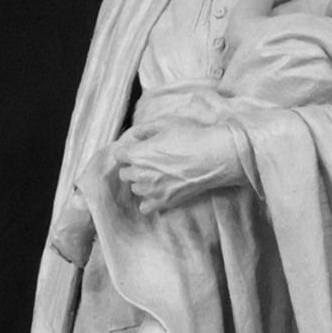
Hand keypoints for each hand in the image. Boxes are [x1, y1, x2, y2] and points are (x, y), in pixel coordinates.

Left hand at [115, 121, 243, 213]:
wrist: (212, 157)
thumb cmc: (190, 137)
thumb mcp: (166, 125)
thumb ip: (146, 130)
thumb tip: (135, 135)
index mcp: (137, 154)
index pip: (119, 155)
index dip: (128, 151)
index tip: (137, 149)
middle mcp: (140, 174)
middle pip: (124, 174)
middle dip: (132, 167)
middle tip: (148, 162)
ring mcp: (151, 191)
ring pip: (135, 189)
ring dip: (141, 183)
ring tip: (156, 176)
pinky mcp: (163, 202)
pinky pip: (145, 207)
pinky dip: (149, 201)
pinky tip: (159, 192)